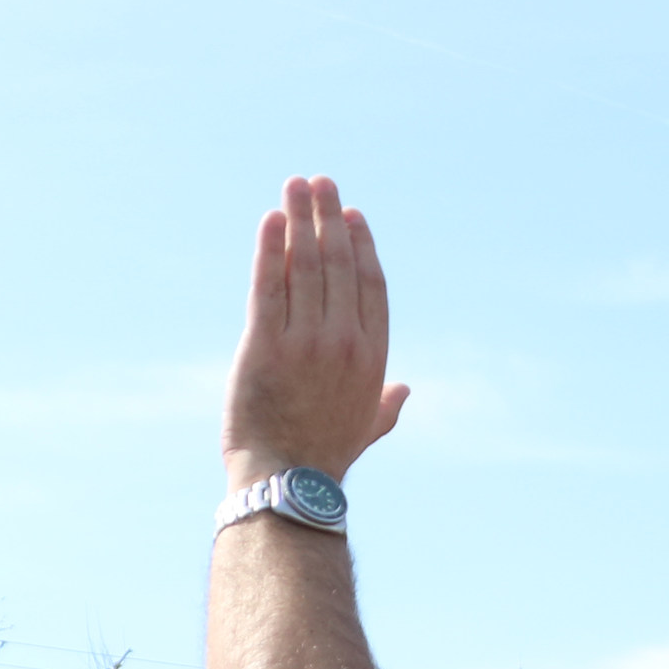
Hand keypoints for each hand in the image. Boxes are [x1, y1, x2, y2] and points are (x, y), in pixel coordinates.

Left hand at [223, 171, 408, 485]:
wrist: (285, 485)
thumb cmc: (322, 458)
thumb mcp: (365, 430)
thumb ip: (386, 405)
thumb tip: (404, 390)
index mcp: (373, 356)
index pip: (371, 284)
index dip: (362, 244)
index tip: (351, 215)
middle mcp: (344, 342)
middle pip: (339, 263)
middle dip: (329, 217)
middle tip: (320, 183)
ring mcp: (305, 342)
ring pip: (305, 266)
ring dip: (300, 219)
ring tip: (295, 185)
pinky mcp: (264, 347)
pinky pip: (268, 286)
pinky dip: (270, 249)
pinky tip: (270, 221)